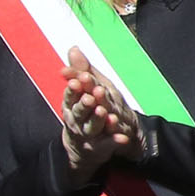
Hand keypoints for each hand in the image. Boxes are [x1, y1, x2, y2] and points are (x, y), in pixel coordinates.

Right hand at [61, 46, 138, 183]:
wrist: (85, 146)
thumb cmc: (86, 111)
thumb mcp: (85, 89)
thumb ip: (81, 70)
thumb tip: (73, 48)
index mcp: (71, 106)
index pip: (71, 96)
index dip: (74, 89)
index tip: (79, 80)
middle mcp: (77, 120)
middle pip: (80, 112)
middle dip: (85, 103)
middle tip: (92, 95)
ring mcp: (89, 135)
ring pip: (92, 127)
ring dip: (98, 119)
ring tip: (104, 112)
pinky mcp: (101, 147)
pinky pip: (108, 144)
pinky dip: (114, 141)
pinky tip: (122, 137)